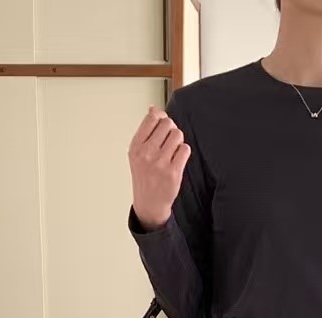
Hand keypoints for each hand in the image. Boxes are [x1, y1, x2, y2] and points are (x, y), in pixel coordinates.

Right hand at [128, 106, 191, 230]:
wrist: (149, 204)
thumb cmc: (145, 176)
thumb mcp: (138, 153)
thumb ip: (146, 131)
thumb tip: (153, 109)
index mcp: (136, 146)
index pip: (152, 118)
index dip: (161, 118)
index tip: (163, 125)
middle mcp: (146, 154)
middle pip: (167, 124)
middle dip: (171, 129)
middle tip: (169, 140)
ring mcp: (160, 163)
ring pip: (177, 135)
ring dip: (178, 141)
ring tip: (173, 150)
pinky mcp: (173, 172)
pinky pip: (185, 149)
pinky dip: (184, 152)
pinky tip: (178, 159)